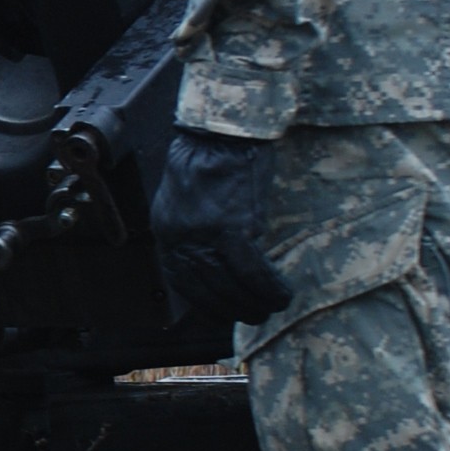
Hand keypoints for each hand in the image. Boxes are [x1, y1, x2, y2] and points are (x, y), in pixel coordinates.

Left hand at [150, 129, 293, 324]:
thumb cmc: (209, 161)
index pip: (180, 281)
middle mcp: (180, 238)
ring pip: (230, 285)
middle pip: (206, 289)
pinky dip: (268, 287)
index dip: (203, 302)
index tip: (221, 313)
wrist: (220, 134)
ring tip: (271, 308)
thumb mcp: (187, 200)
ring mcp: (204, 235)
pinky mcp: (232, 228)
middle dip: (231, 309)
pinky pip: (252, 271)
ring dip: (254, 303)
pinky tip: (282, 294)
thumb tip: (212, 259)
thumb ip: (192, 229)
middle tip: (253, 317)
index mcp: (167, 232)